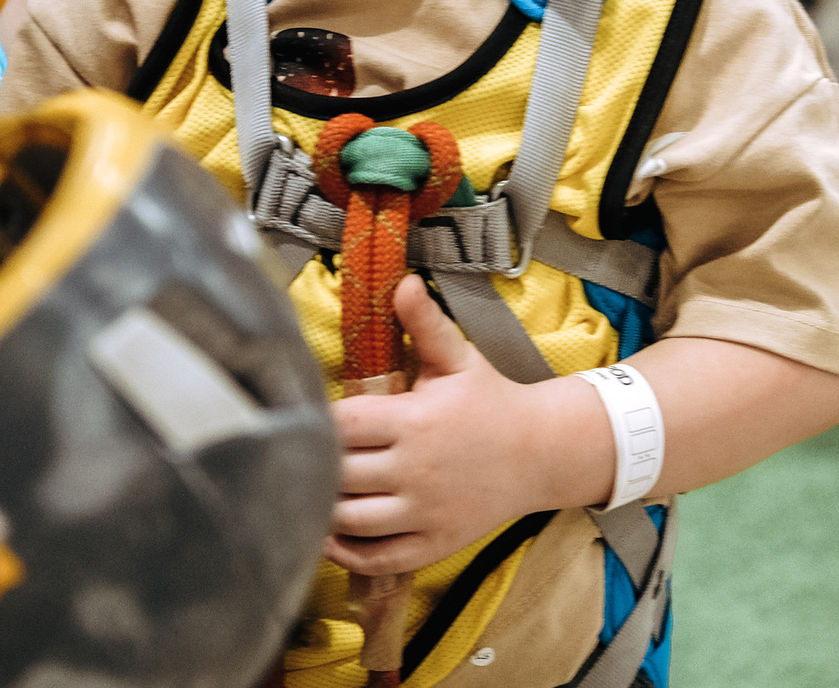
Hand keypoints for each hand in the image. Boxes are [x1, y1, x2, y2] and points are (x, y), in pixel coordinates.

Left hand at [326, 277, 603, 576]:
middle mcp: (416, 470)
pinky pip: (378, 558)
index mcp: (414, 421)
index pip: (341, 426)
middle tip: (297, 454)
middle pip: (337, 475)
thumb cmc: (491, 402)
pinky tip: (329, 534)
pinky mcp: (434, 543)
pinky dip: (347, 552)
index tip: (305, 416)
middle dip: (313, 465)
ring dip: (322, 509)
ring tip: (306, 491)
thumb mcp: (459, 359)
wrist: (541, 452)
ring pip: (351, 521)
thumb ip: (425, 322)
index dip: (316, 423)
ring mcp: (424, 512)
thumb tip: (401, 281)